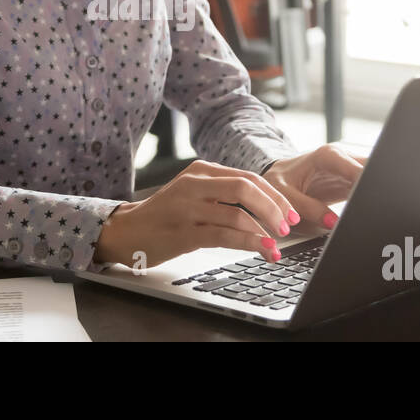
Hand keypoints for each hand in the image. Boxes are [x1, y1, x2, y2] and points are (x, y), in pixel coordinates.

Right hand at [93, 159, 301, 268]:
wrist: (127, 230)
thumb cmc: (166, 214)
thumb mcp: (194, 192)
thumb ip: (223, 192)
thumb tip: (268, 205)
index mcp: (201, 170)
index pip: (248, 177)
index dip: (275, 195)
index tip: (292, 213)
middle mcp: (194, 184)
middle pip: (245, 189)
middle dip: (274, 208)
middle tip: (289, 226)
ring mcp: (187, 208)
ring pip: (236, 213)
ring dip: (264, 231)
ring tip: (276, 246)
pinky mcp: (183, 232)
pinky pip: (223, 235)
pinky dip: (248, 242)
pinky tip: (261, 250)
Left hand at [261, 144, 366, 235]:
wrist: (277, 177)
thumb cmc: (279, 182)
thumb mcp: (288, 196)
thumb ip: (310, 209)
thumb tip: (333, 223)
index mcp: (328, 156)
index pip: (358, 168)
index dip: (368, 184)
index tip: (371, 201)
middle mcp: (343, 158)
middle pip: (372, 169)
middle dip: (376, 188)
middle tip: (373, 210)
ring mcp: (349, 169)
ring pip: (373, 178)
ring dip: (374, 194)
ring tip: (369, 213)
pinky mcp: (352, 181)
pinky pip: (367, 188)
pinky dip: (368, 199)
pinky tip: (365, 211)